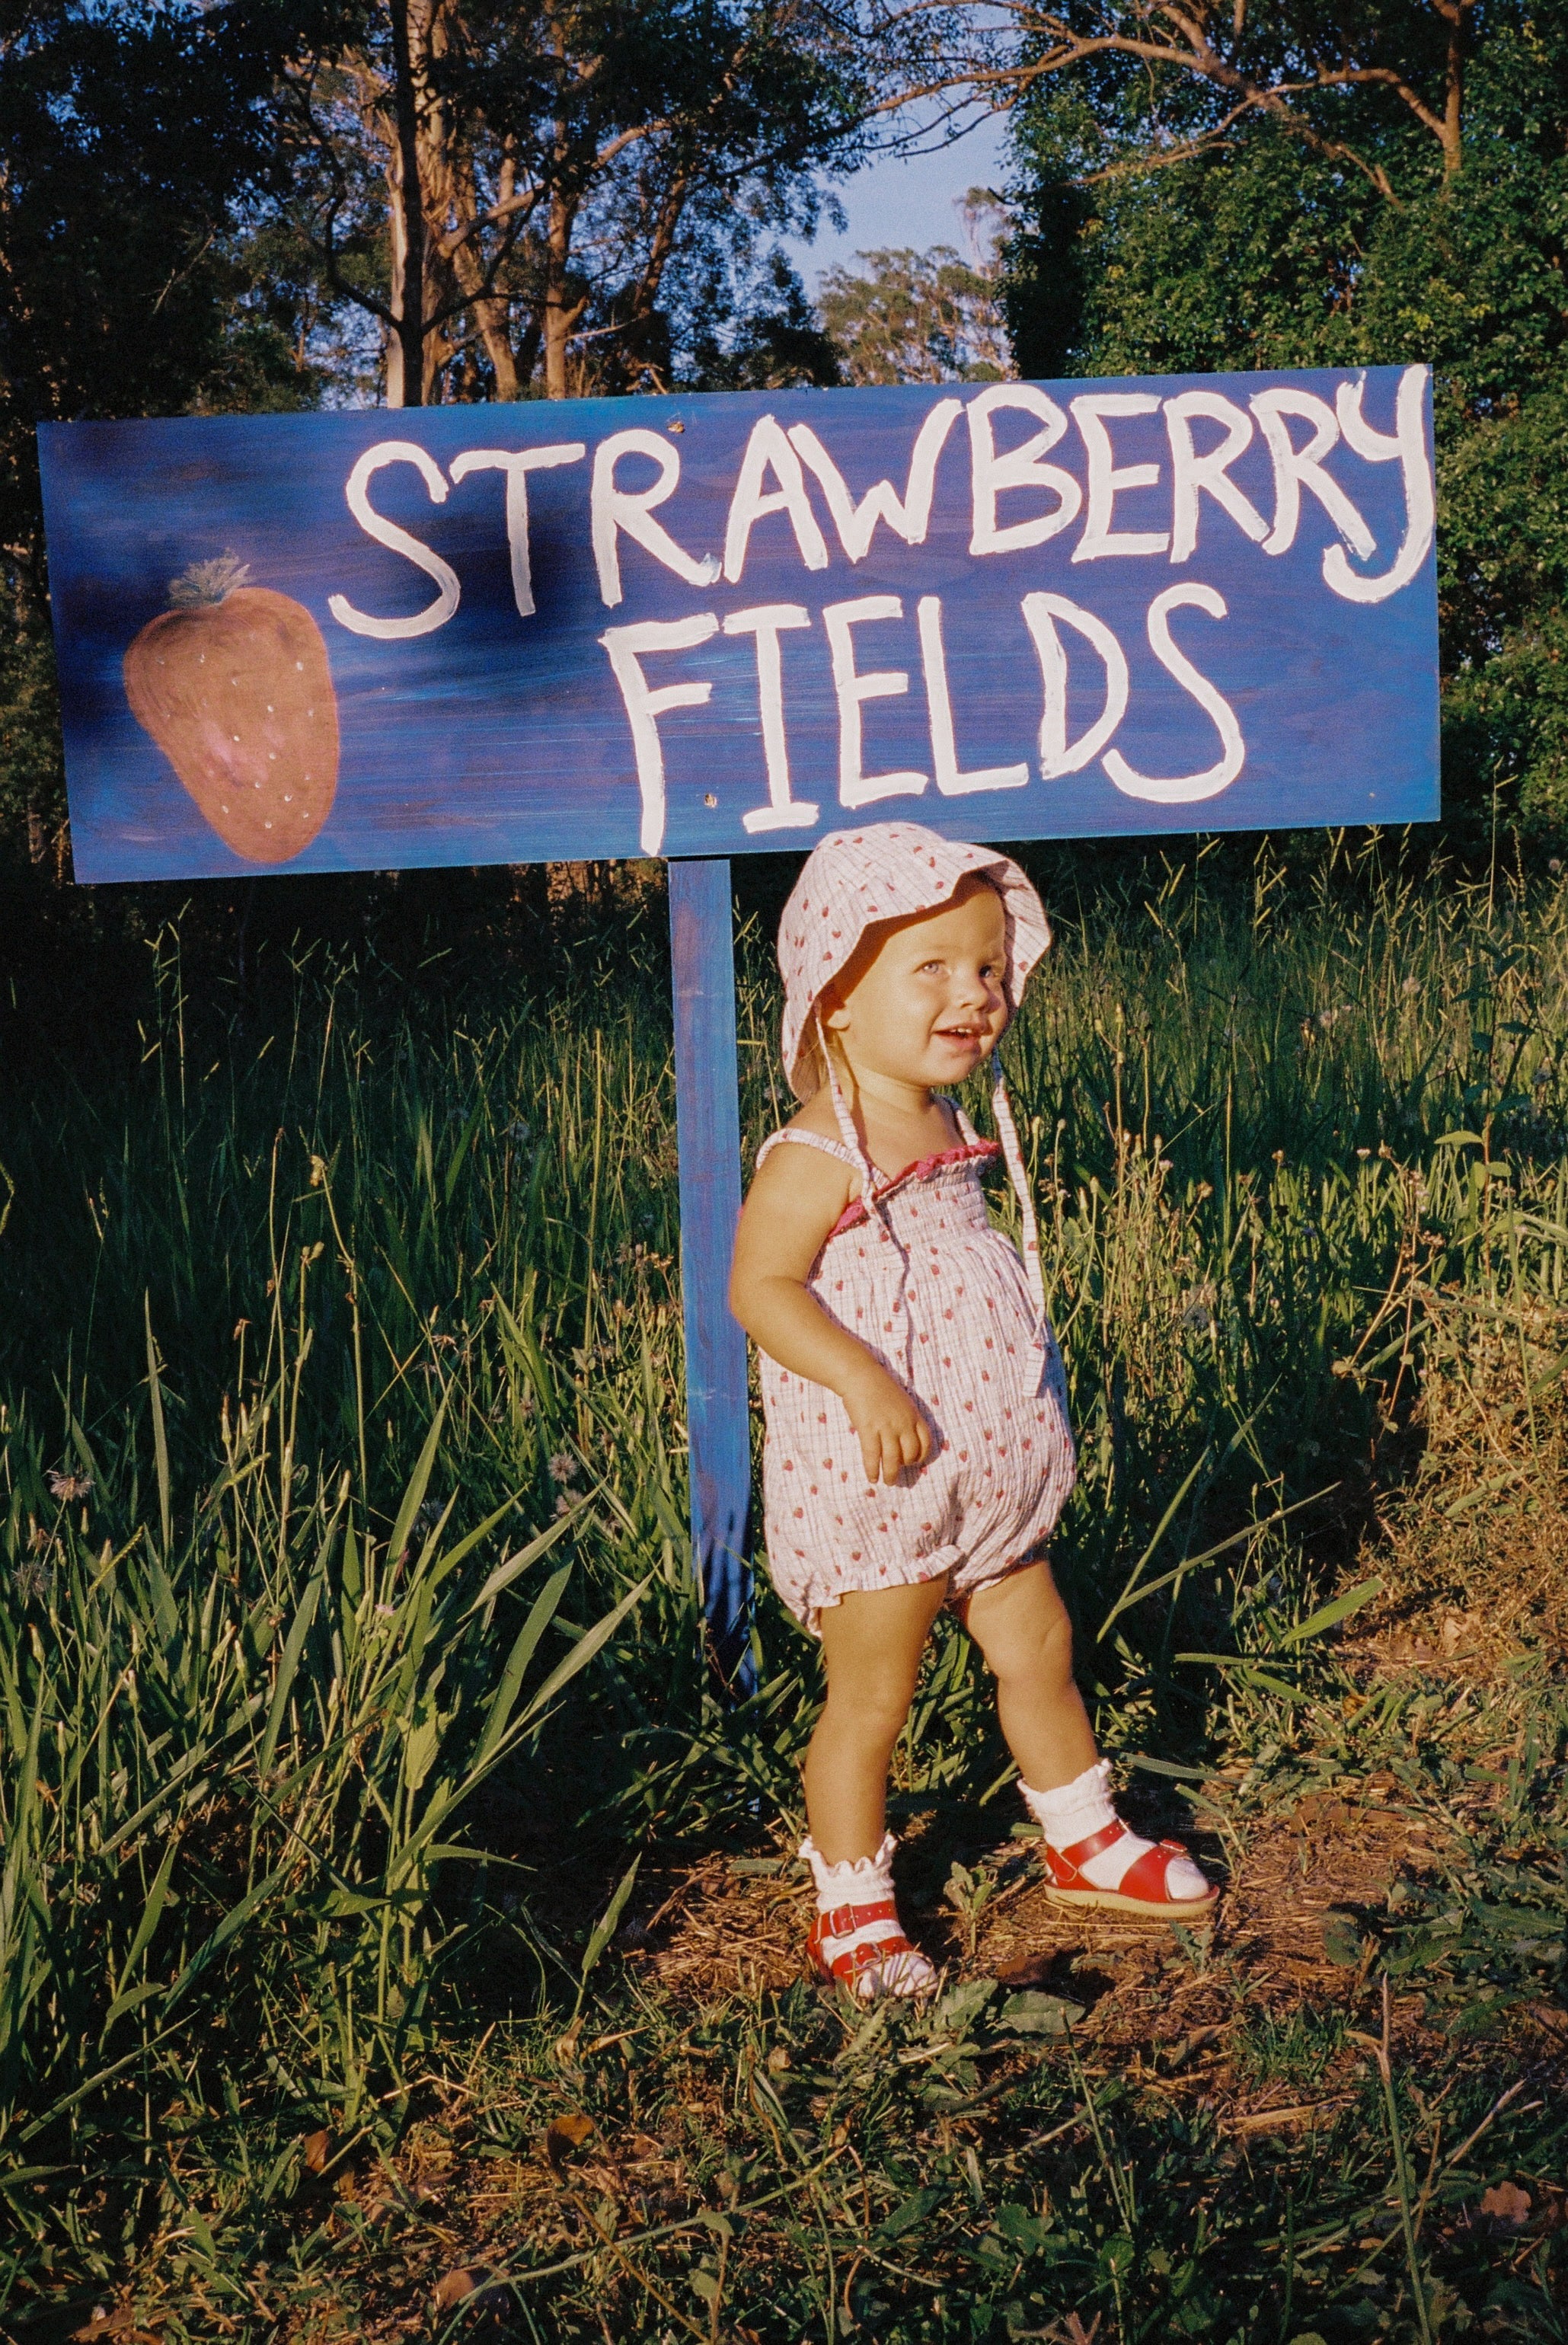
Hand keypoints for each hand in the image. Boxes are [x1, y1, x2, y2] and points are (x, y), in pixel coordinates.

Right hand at [843, 1364, 931, 1485]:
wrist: (860, 1375)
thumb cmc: (879, 1386)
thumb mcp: (902, 1400)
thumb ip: (906, 1417)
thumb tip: (905, 1436)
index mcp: (914, 1415)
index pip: (926, 1442)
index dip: (921, 1455)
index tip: (914, 1462)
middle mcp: (903, 1423)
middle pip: (910, 1454)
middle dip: (905, 1466)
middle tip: (897, 1471)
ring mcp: (886, 1427)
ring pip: (892, 1460)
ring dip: (890, 1474)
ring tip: (888, 1482)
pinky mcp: (868, 1429)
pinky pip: (872, 1456)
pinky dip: (872, 1469)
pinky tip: (872, 1478)